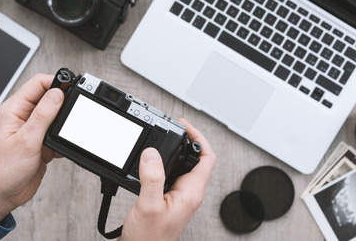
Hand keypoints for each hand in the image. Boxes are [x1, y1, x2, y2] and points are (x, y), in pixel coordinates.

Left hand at [0, 74, 63, 222]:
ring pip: (55, 116)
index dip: (56, 82)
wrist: (1, 194)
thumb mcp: (26, 140)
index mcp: (14, 109)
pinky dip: (62, 138)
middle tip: (72, 109)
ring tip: (63, 132)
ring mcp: (32, 129)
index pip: (38, 83)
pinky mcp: (40, 141)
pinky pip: (57, 133)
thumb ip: (43, 115)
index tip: (71, 87)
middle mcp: (23, 116)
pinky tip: (59, 147)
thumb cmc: (2, 170)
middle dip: (63, 102)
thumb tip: (57, 94)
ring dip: (63, 123)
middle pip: (49, 97)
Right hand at [119, 118, 215, 240]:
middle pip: (196, 158)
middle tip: (174, 127)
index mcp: (191, 193)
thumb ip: (151, 178)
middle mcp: (189, 193)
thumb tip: (152, 153)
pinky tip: (152, 160)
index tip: (183, 126)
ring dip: (175, 150)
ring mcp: (180, 196)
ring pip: (183, 166)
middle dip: (187, 140)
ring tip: (164, 138)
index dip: (198, 137)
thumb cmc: (149, 238)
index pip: (207, 157)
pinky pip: (171, 174)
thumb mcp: (148, 205)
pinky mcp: (169, 198)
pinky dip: (164, 162)